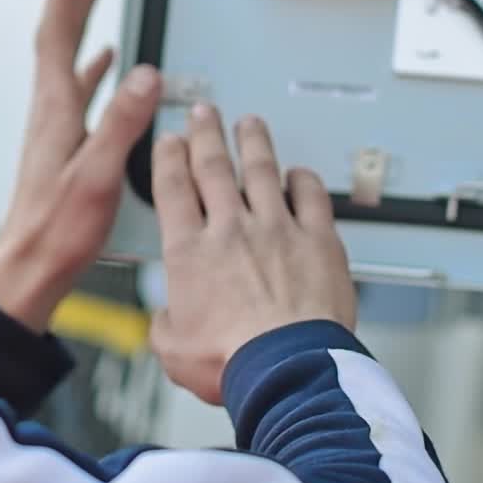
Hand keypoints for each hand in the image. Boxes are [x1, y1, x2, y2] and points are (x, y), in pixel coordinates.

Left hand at [0, 0, 161, 332]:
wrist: (28, 270)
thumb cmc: (56, 230)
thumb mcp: (97, 174)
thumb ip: (121, 123)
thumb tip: (144, 73)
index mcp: (56, 111)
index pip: (58, 36)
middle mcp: (50, 113)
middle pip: (58, 40)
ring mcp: (55, 130)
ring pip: (66, 63)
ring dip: (79, 27)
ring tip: (93, 0)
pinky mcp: (62, 149)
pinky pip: (77, 93)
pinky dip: (91, 71)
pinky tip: (105, 72)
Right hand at [149, 105, 355, 404]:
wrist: (287, 368)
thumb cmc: (232, 361)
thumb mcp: (174, 350)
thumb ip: (165, 326)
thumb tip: (166, 322)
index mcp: (190, 252)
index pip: (173, 187)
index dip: (169, 157)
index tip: (170, 141)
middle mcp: (230, 229)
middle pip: (213, 166)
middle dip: (205, 134)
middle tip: (203, 114)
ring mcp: (276, 229)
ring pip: (261, 169)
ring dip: (253, 142)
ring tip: (249, 124)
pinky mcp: (316, 240)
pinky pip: (311, 196)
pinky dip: (303, 179)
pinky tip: (299, 172)